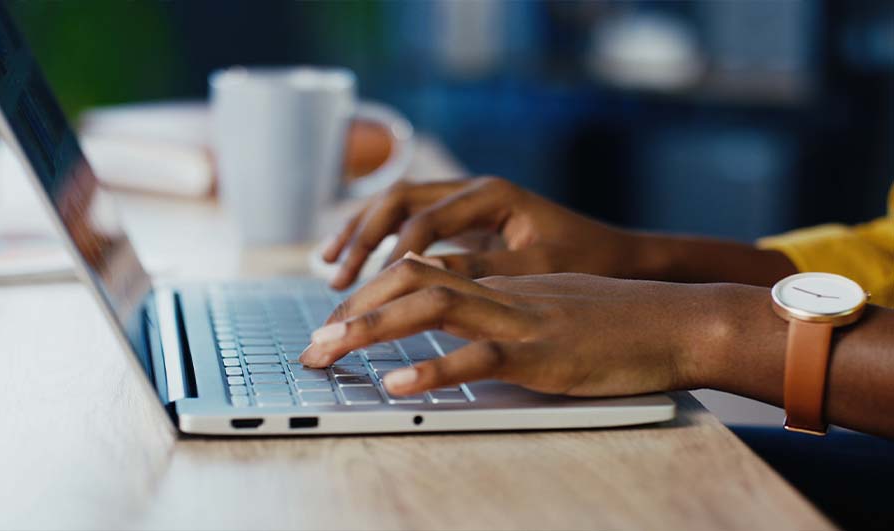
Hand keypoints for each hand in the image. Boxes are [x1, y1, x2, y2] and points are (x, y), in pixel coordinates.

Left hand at [300, 257, 724, 396]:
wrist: (678, 320)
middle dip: (352, 309)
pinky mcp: (543, 353)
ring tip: (327, 352)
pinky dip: (434, 371)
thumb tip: (463, 332)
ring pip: (431, 307)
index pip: (418, 272)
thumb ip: (505, 312)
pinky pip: (480, 357)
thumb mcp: (551, 307)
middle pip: (409, 280)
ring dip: (371, 329)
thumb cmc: (619, 320)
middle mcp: (500, 292)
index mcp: (499, 282)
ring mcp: (520, 319)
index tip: (334, 323)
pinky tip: (398, 386)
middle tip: (312, 344)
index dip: (369, 294)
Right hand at [322, 177, 640, 289]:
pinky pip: (407, 224)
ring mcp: (465, 203)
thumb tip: (422, 280)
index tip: (362, 289)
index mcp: (492, 194)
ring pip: (396, 206)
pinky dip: (378, 242)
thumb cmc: (587, 260)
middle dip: (361, 238)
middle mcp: (473, 190)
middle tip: (336, 278)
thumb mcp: (536, 268)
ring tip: (329, 268)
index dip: (388, 254)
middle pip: (398, 201)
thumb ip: (481, 270)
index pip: (424, 220)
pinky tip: (358, 266)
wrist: (618, 255)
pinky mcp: (463, 223)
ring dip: (360, 234)